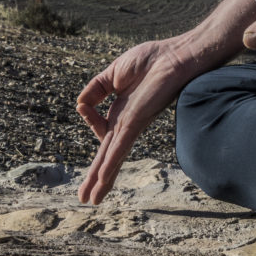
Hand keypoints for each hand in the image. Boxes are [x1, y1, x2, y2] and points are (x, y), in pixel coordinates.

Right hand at [75, 38, 196, 204]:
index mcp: (121, 112)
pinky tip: (102, 179)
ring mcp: (132, 125)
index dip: (88, 118)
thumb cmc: (152, 60)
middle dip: (95, 177)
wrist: (175, 55)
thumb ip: (96, 88)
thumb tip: (79, 105)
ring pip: (112, 158)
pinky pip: (120, 146)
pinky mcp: (137, 123)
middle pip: (107, 155)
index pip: (99, 127)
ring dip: (100, 180)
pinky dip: (111, 163)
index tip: (84, 107)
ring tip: (91, 200)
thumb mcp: (113, 73)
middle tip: (85, 198)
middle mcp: (127, 123)